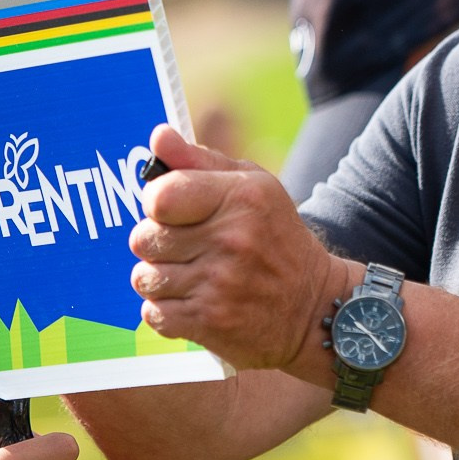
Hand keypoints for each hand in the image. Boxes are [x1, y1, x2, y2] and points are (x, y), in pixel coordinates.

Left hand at [129, 124, 355, 373]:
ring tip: (186, 276)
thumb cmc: (276, 238)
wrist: (314, 307)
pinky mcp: (211, 323)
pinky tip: (189, 301)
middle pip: (144, 238)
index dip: (155, 204)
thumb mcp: (252, 187)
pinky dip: (164, 311)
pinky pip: (153, 314)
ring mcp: (220, 284)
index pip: (159, 196)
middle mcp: (231, 240)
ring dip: (158, 279)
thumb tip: (159, 136)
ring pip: (144, 278)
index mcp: (240, 198)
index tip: (168, 211)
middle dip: (155, 243)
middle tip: (182, 247)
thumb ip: (199, 161)